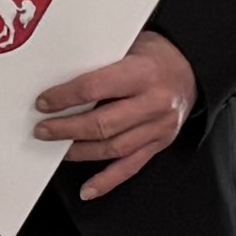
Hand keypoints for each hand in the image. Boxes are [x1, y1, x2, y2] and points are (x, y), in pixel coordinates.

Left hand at [39, 30, 204, 199]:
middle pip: (102, 124)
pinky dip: (107, 181)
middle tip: (43, 130)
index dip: (65, 98)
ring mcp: (159, 127)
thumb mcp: (129, 45)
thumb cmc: (156, 55)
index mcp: (143, 73)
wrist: (192, 68)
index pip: (95, 87)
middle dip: (67, 129)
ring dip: (81, 152)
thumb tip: (58, 75)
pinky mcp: (159, 144)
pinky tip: (89, 189)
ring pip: (114, 148)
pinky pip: (131, 166)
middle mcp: (153, 102)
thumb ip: (100, 62)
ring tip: (59, 149)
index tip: (44, 103)